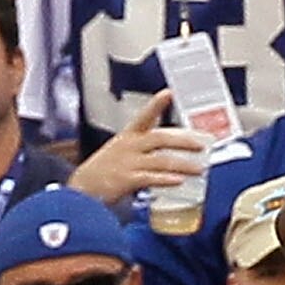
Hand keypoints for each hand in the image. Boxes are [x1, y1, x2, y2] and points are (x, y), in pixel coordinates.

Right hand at [67, 89, 208, 206]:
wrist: (82, 191)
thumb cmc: (105, 172)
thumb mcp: (122, 154)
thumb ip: (144, 153)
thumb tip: (172, 158)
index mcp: (128, 137)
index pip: (143, 116)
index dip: (156, 104)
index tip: (168, 93)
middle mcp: (129, 146)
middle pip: (160, 138)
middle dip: (183, 141)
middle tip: (202, 144)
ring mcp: (128, 162)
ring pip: (160, 159)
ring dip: (183, 164)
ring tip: (199, 169)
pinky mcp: (126, 180)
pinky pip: (150, 178)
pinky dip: (166, 179)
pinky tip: (179, 181)